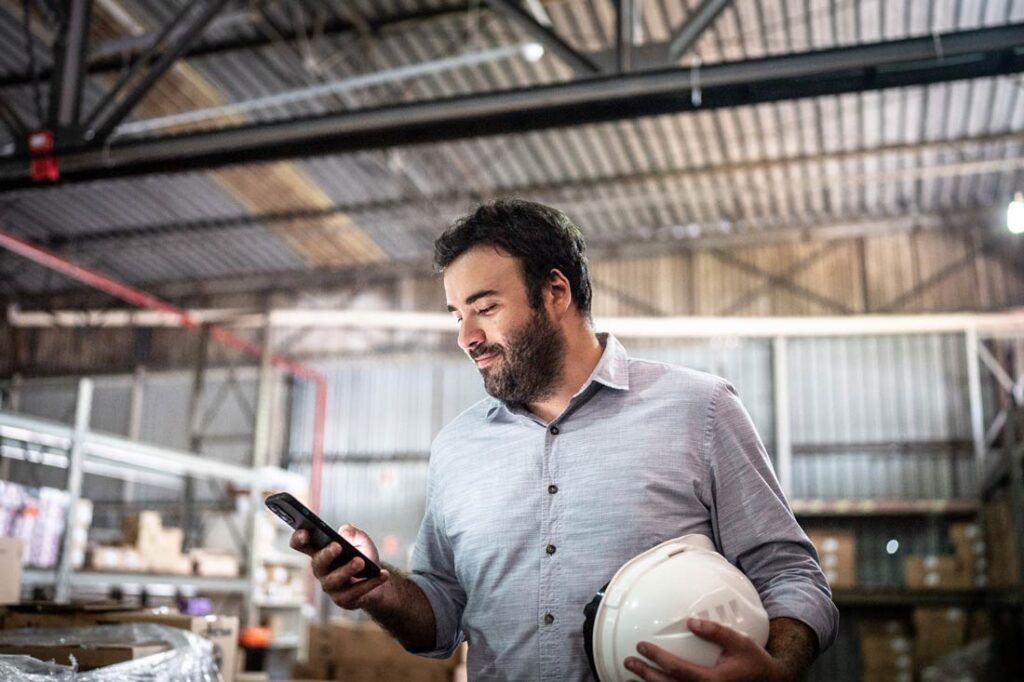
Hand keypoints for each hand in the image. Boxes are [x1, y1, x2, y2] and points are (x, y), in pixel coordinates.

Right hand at [289, 524, 390, 609]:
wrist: (375, 579)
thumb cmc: (362, 556)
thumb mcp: (361, 541)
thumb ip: (353, 533)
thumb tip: (345, 531)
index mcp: (320, 552)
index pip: (302, 545)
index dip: (299, 538)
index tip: (306, 532)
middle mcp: (321, 570)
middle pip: (318, 563)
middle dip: (326, 554)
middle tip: (337, 546)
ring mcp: (331, 586)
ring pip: (334, 580)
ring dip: (347, 570)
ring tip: (360, 561)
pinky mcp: (344, 599)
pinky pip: (356, 591)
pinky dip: (371, 582)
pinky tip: (382, 574)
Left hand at [623, 617, 793, 681]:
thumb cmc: (753, 663)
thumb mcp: (739, 643)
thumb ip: (716, 632)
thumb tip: (691, 622)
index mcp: (713, 681)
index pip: (679, 670)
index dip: (658, 658)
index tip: (642, 646)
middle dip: (646, 675)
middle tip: (630, 662)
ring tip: (629, 680)